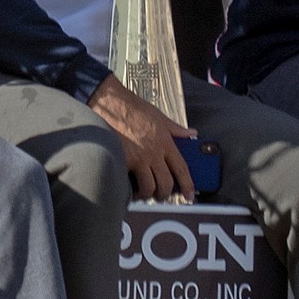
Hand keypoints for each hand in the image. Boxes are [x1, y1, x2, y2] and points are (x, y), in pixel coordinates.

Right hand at [89, 76, 195, 201]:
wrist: (108, 102)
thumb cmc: (130, 106)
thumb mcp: (158, 115)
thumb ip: (175, 128)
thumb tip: (190, 133)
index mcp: (165, 142)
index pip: (181, 169)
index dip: (187, 185)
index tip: (188, 194)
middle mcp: (153, 152)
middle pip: (166, 183)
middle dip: (164, 194)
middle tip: (160, 195)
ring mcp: (138, 158)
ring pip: (148, 187)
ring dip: (146, 194)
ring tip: (142, 192)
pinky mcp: (123, 161)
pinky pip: (129, 182)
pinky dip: (129, 188)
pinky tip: (127, 186)